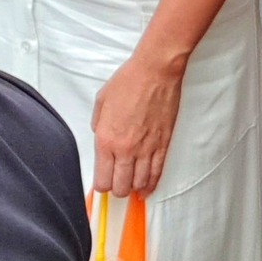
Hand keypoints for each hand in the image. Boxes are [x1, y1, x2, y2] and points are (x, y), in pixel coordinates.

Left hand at [91, 53, 184, 197]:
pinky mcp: (163, 144)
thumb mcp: (101, 101)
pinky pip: (157, 172)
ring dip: (134, 187)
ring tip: (131, 185)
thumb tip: (100, 137)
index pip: (102, 179)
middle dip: (117, 189)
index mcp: (106, 140)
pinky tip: (147, 188)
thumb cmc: (128, 81)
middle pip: (120, 187)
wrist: (155, 71)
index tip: (102, 182)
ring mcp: (146, 149)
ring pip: (139, 183)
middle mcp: (125, 149)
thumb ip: (98, 124)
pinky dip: (151, 184)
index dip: (101, 185)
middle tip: (117, 184)